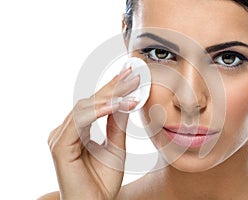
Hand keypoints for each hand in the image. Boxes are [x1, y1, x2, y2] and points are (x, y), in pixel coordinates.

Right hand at [48, 67, 139, 199]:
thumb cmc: (103, 181)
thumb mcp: (116, 148)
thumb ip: (117, 126)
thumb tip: (125, 103)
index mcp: (77, 130)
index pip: (96, 104)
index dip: (112, 88)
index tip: (130, 76)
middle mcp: (66, 131)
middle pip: (90, 101)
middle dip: (113, 86)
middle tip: (132, 74)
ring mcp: (61, 137)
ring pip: (85, 108)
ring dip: (109, 96)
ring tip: (131, 88)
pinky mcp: (60, 146)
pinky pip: (79, 122)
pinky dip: (98, 111)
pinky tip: (116, 104)